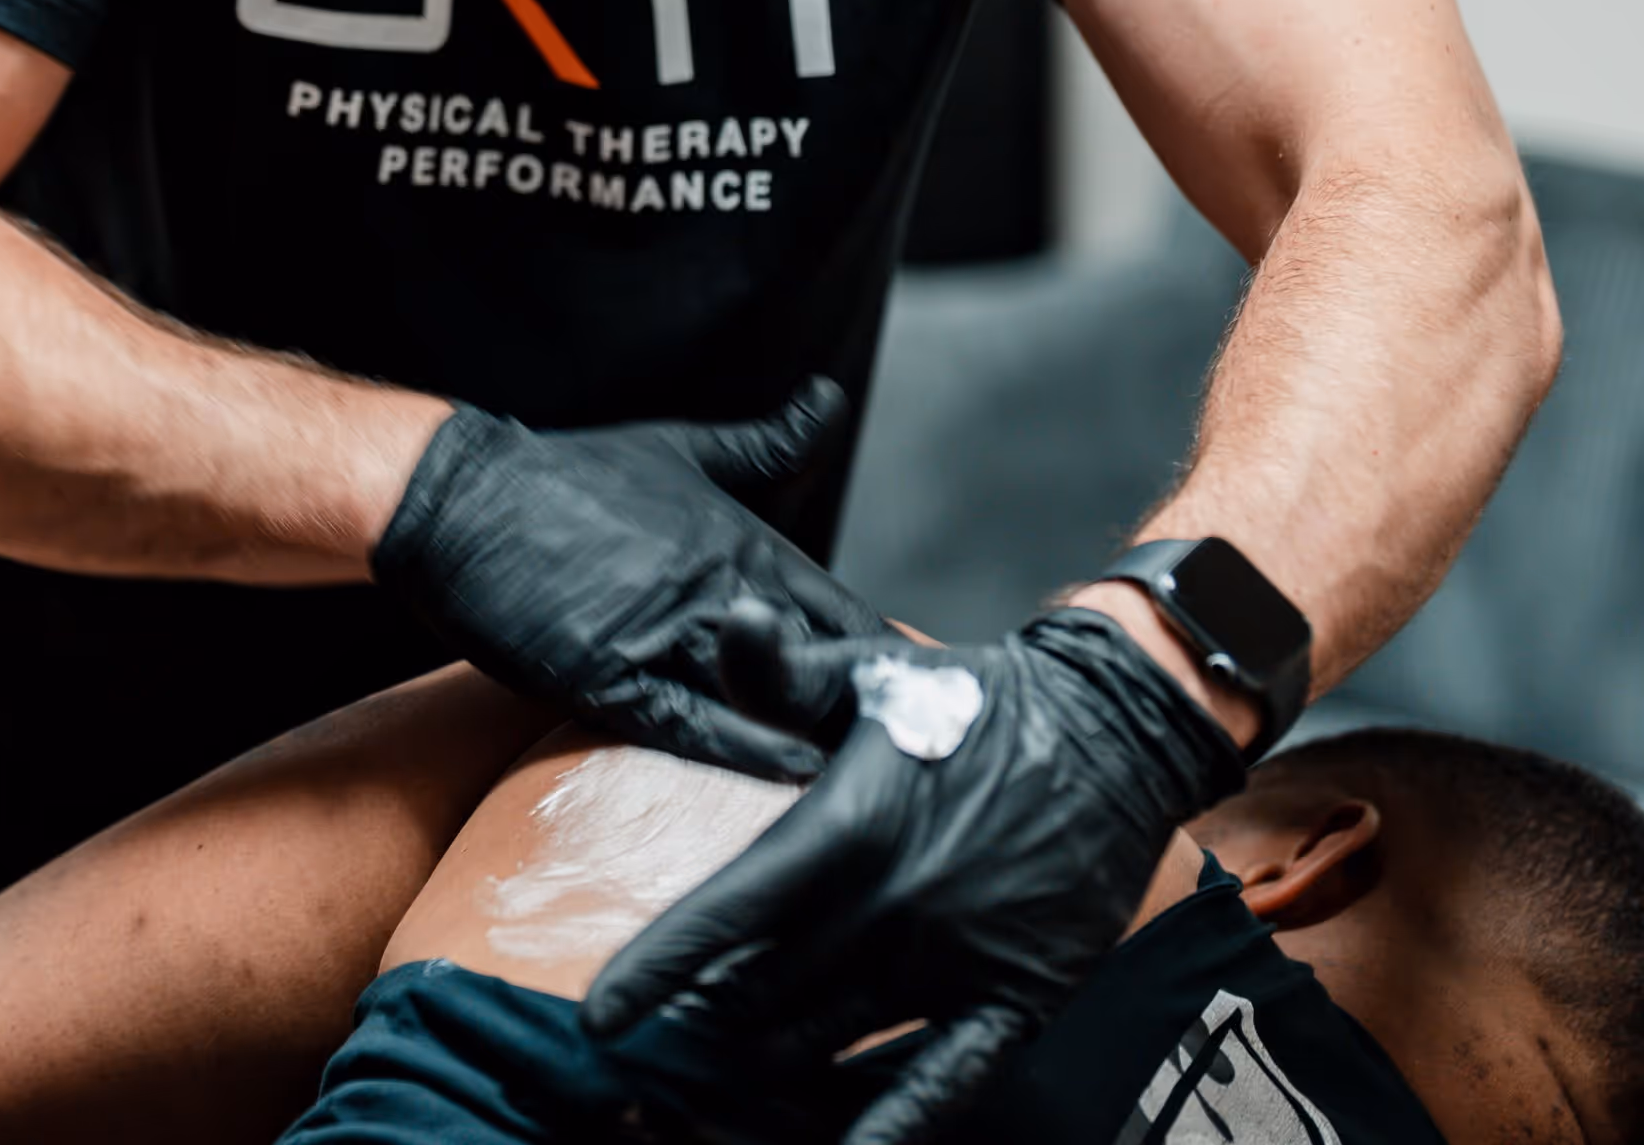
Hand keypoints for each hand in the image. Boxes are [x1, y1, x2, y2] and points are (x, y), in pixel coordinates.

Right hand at [370, 380, 886, 776]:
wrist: (464, 500)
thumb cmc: (571, 477)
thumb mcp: (680, 451)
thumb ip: (766, 444)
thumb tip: (831, 396)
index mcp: (743, 543)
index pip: (848, 618)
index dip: (887, 669)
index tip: (913, 710)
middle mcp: (718, 589)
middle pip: (824, 672)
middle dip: (863, 718)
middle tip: (901, 763)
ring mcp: (664, 636)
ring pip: (768, 702)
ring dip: (813, 739)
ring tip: (860, 788)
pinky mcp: (609, 677)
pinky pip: (694, 727)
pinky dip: (748, 753)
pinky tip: (793, 774)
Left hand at [585, 609, 1245, 1141]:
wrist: (1111, 733)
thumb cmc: (971, 701)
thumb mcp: (867, 676)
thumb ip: (782, 671)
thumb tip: (726, 620)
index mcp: (845, 829)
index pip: (729, 912)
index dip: (660, 967)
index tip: (602, 1016)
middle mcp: (889, 909)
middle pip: (766, 995)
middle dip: (701, 1031)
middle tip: (650, 1065)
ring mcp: (951, 964)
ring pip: (833, 1045)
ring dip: (766, 1079)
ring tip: (707, 1106)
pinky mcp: (1013, 1001)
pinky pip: (944, 1086)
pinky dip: (890, 1127)